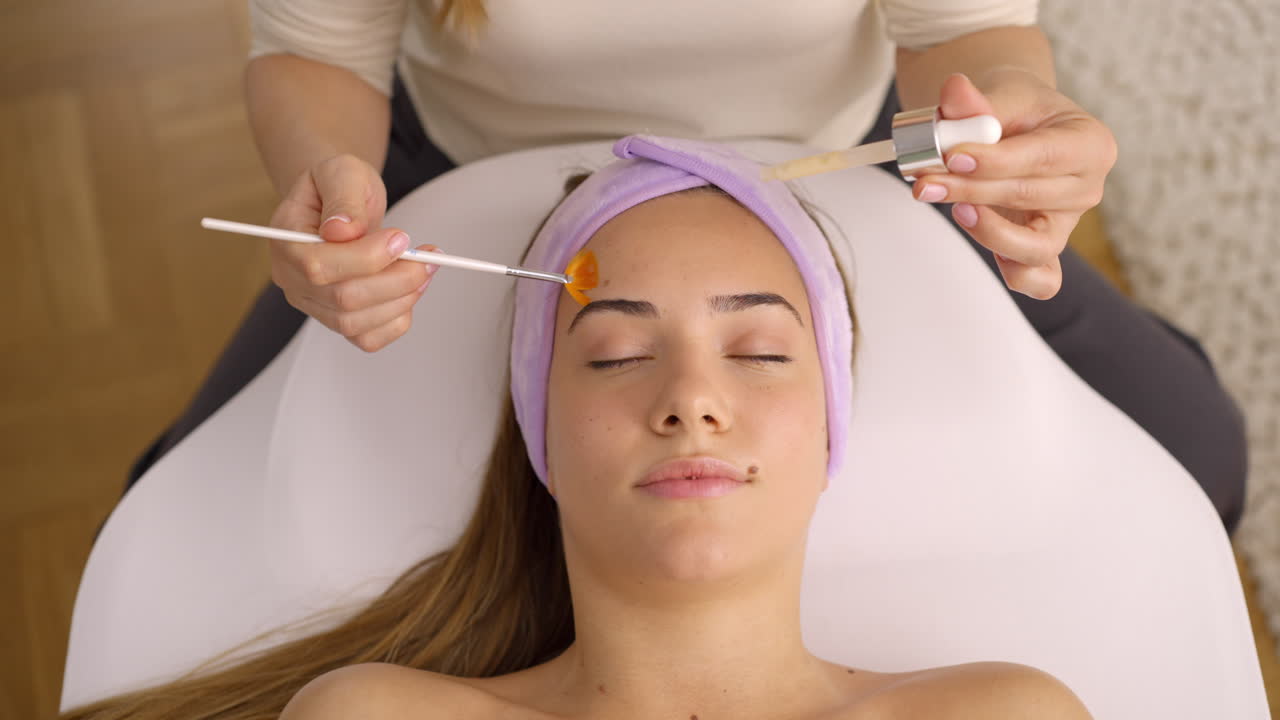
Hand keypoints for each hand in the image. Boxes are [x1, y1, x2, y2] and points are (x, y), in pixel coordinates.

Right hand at [269, 154, 436, 351]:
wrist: (342, 203)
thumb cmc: (338, 187)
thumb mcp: (341, 172)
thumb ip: (343, 198)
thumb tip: (342, 230)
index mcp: (287, 241)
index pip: (319, 267)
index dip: (366, 258)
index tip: (401, 238)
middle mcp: (293, 279)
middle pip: (343, 300)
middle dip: (395, 279)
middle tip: (426, 257)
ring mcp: (315, 304)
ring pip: (356, 324)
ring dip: (401, 299)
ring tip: (424, 269)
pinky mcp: (338, 319)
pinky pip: (367, 338)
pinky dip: (397, 320)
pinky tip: (409, 291)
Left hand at [912, 71, 1116, 298]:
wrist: (1016, 126)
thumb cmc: (1016, 109)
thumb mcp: (1002, 93)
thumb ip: (977, 102)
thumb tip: (952, 91)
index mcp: (1090, 143)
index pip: (1044, 157)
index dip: (996, 161)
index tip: (953, 156)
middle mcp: (1087, 189)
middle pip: (1030, 198)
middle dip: (972, 191)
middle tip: (926, 181)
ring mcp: (1067, 225)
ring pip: (1034, 246)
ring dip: (986, 231)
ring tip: (949, 205)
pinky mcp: (1044, 250)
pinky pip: (1040, 280)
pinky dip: (1016, 275)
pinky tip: (982, 249)